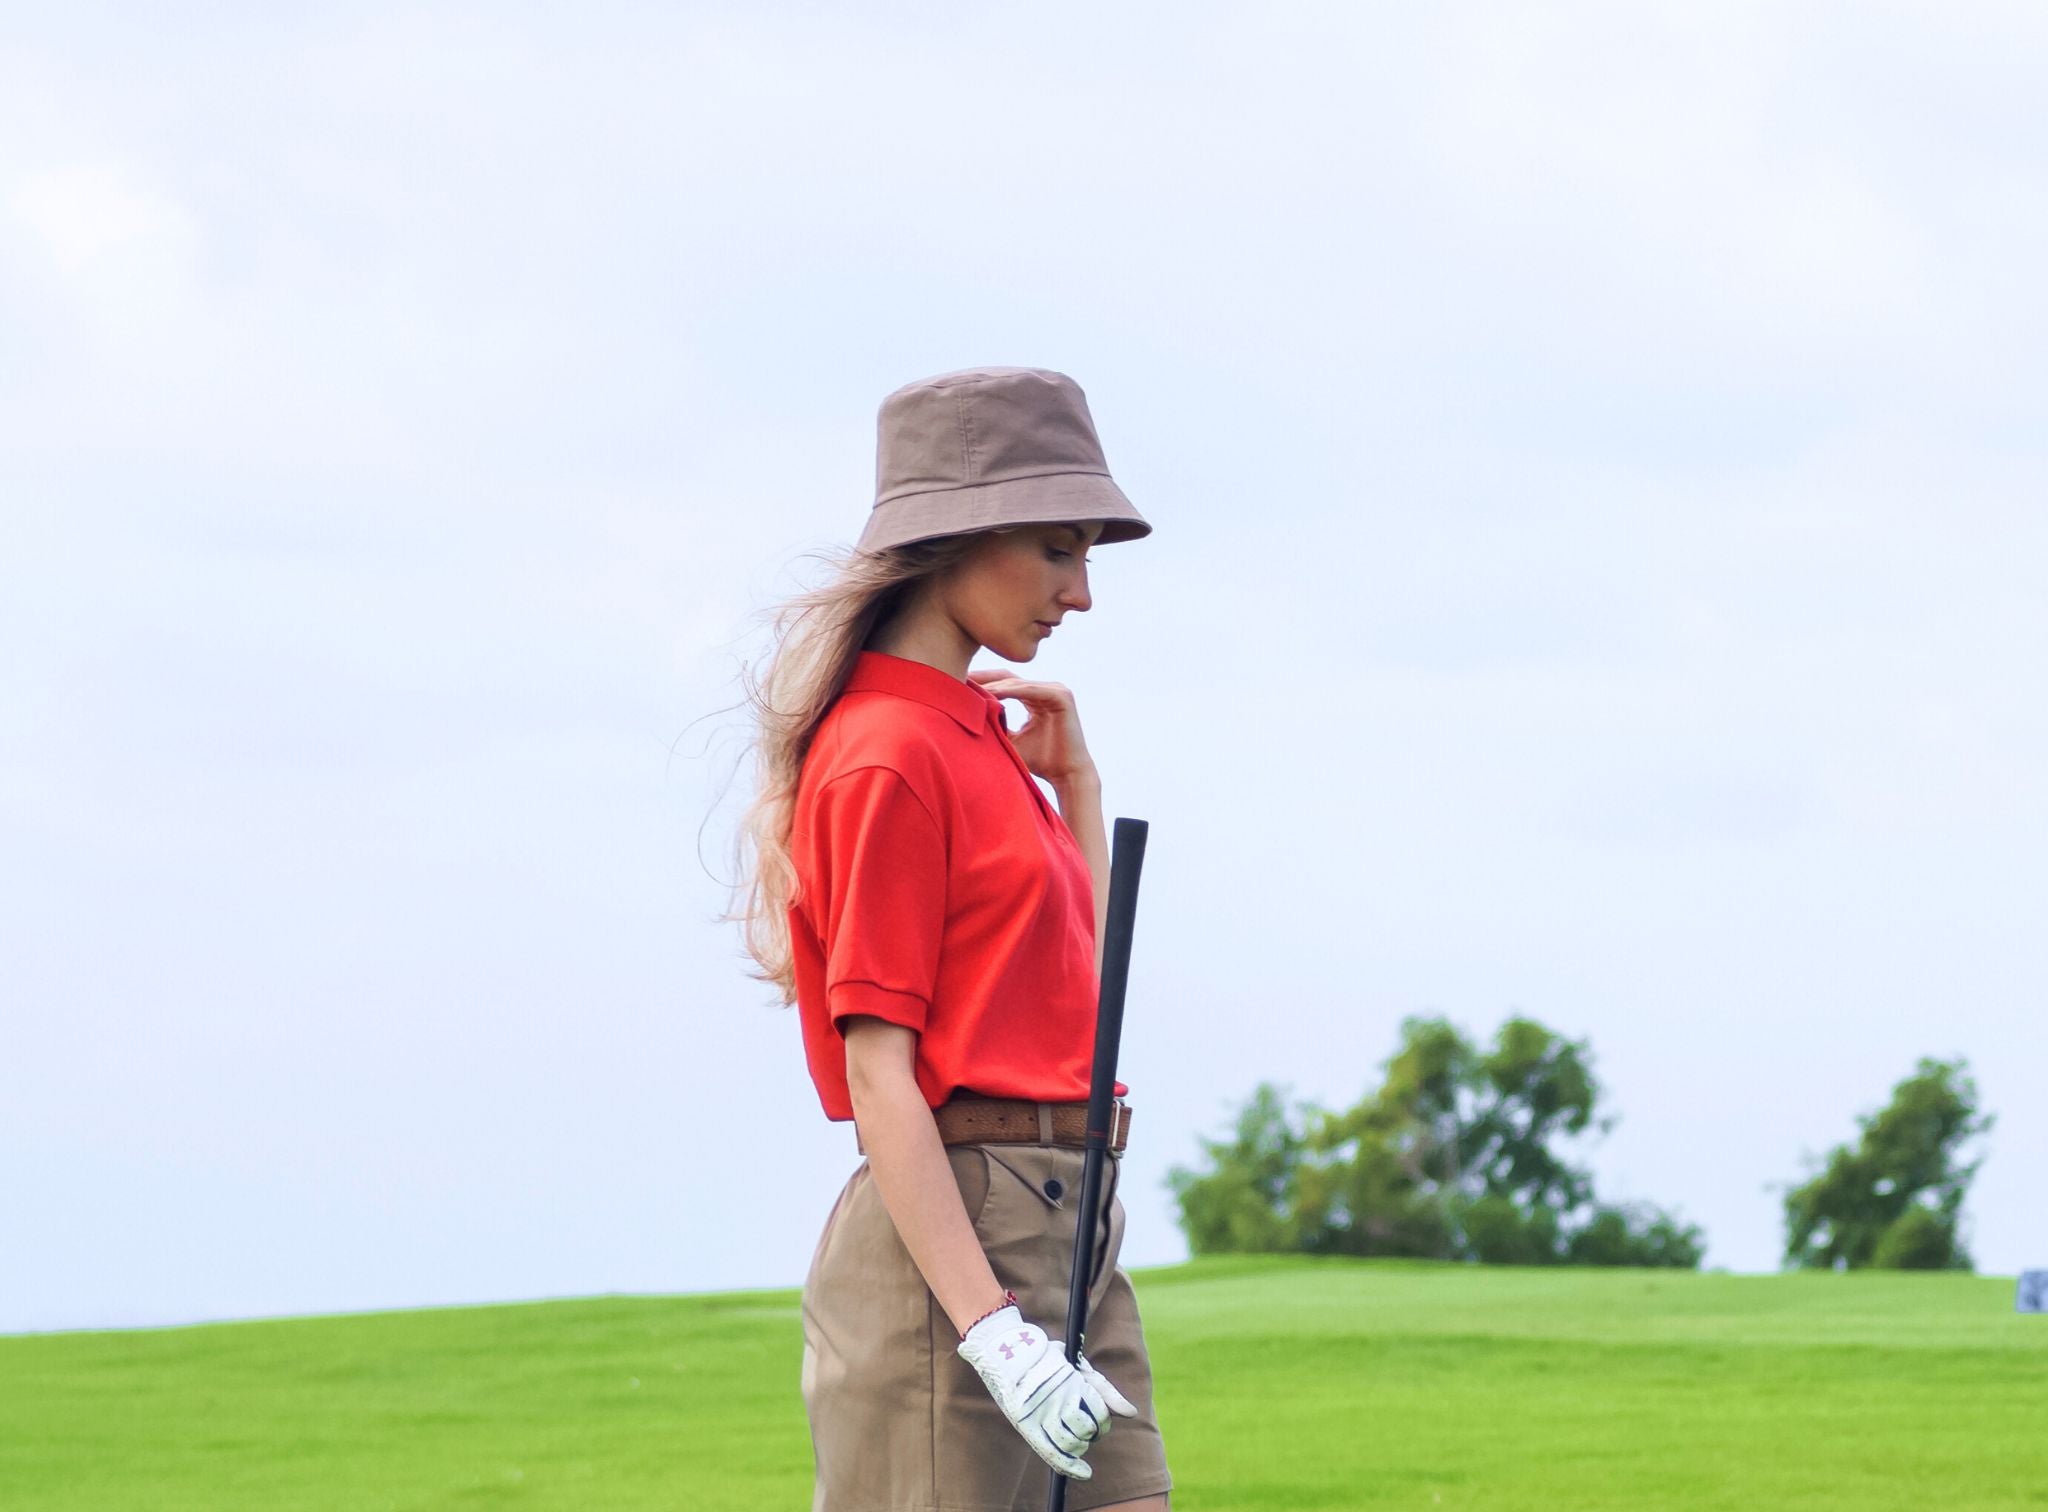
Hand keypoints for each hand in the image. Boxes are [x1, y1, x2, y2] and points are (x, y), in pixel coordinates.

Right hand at [956, 1304, 1137, 1477]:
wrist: (1006, 1352)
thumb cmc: (1048, 1358)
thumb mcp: (1078, 1367)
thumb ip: (1105, 1391)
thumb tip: (1132, 1413)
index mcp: (1071, 1380)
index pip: (1099, 1411)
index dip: (1104, 1417)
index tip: (1100, 1418)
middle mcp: (1057, 1399)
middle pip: (1088, 1428)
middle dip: (1094, 1430)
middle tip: (1089, 1425)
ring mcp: (1041, 1414)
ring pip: (1072, 1443)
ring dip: (1082, 1444)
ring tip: (1078, 1436)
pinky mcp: (1027, 1427)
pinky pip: (1052, 1454)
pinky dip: (1070, 1466)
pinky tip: (1084, 1472)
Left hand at [966, 669, 1096, 786]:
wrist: (1066, 775)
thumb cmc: (1039, 761)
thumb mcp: (1010, 741)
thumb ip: (994, 726)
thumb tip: (962, 722)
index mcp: (1034, 697)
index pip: (1003, 683)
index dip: (981, 683)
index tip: (955, 686)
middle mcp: (1045, 690)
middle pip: (1008, 678)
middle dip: (983, 679)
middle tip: (958, 680)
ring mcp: (1056, 690)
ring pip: (1018, 683)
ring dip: (994, 685)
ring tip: (972, 687)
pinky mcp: (1062, 696)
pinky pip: (1032, 689)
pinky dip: (1012, 691)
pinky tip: (993, 693)